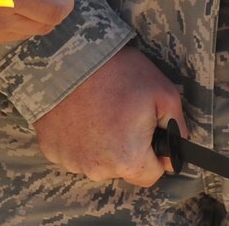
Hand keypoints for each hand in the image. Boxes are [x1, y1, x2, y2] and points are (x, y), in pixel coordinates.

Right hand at [33, 44, 185, 186]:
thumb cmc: (117, 72)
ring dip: (100, 143)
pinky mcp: (51, 148)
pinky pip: (72, 151)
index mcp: (128, 160)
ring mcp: (70, 160)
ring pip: (96, 160)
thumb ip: (177, 130)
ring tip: (98, 109)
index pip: (151, 174)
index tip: (145, 129)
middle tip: (120, 112)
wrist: (67, 54)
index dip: (154, 152)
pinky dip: (77, 138)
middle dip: (126, 146)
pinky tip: (78, 113)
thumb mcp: (164, 93)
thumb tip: (176, 152)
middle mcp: (97, 169)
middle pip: (122, 168)